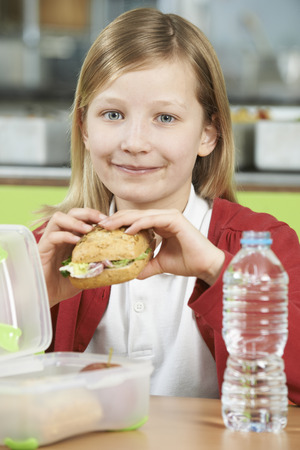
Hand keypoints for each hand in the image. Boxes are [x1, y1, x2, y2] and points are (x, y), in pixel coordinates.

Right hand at [38, 208, 103, 306]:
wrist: (45, 295)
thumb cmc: (63, 284)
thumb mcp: (86, 274)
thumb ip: (97, 267)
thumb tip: (114, 264)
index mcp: (71, 238)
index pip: (83, 218)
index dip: (96, 216)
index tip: (109, 221)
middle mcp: (61, 235)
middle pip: (72, 212)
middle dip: (88, 213)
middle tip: (102, 221)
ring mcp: (50, 241)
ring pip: (59, 218)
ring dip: (76, 221)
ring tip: (88, 229)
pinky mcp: (42, 249)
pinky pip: (52, 236)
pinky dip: (65, 235)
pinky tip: (76, 241)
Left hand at [99, 209, 224, 285]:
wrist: (205, 266)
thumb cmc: (187, 262)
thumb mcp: (160, 264)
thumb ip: (146, 265)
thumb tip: (131, 273)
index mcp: (160, 224)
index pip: (136, 220)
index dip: (119, 223)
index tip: (104, 231)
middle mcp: (164, 217)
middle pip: (135, 215)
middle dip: (116, 219)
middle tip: (100, 225)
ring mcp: (170, 216)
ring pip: (141, 215)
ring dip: (123, 219)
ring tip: (108, 226)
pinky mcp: (175, 219)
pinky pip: (153, 219)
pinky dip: (139, 223)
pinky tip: (127, 230)